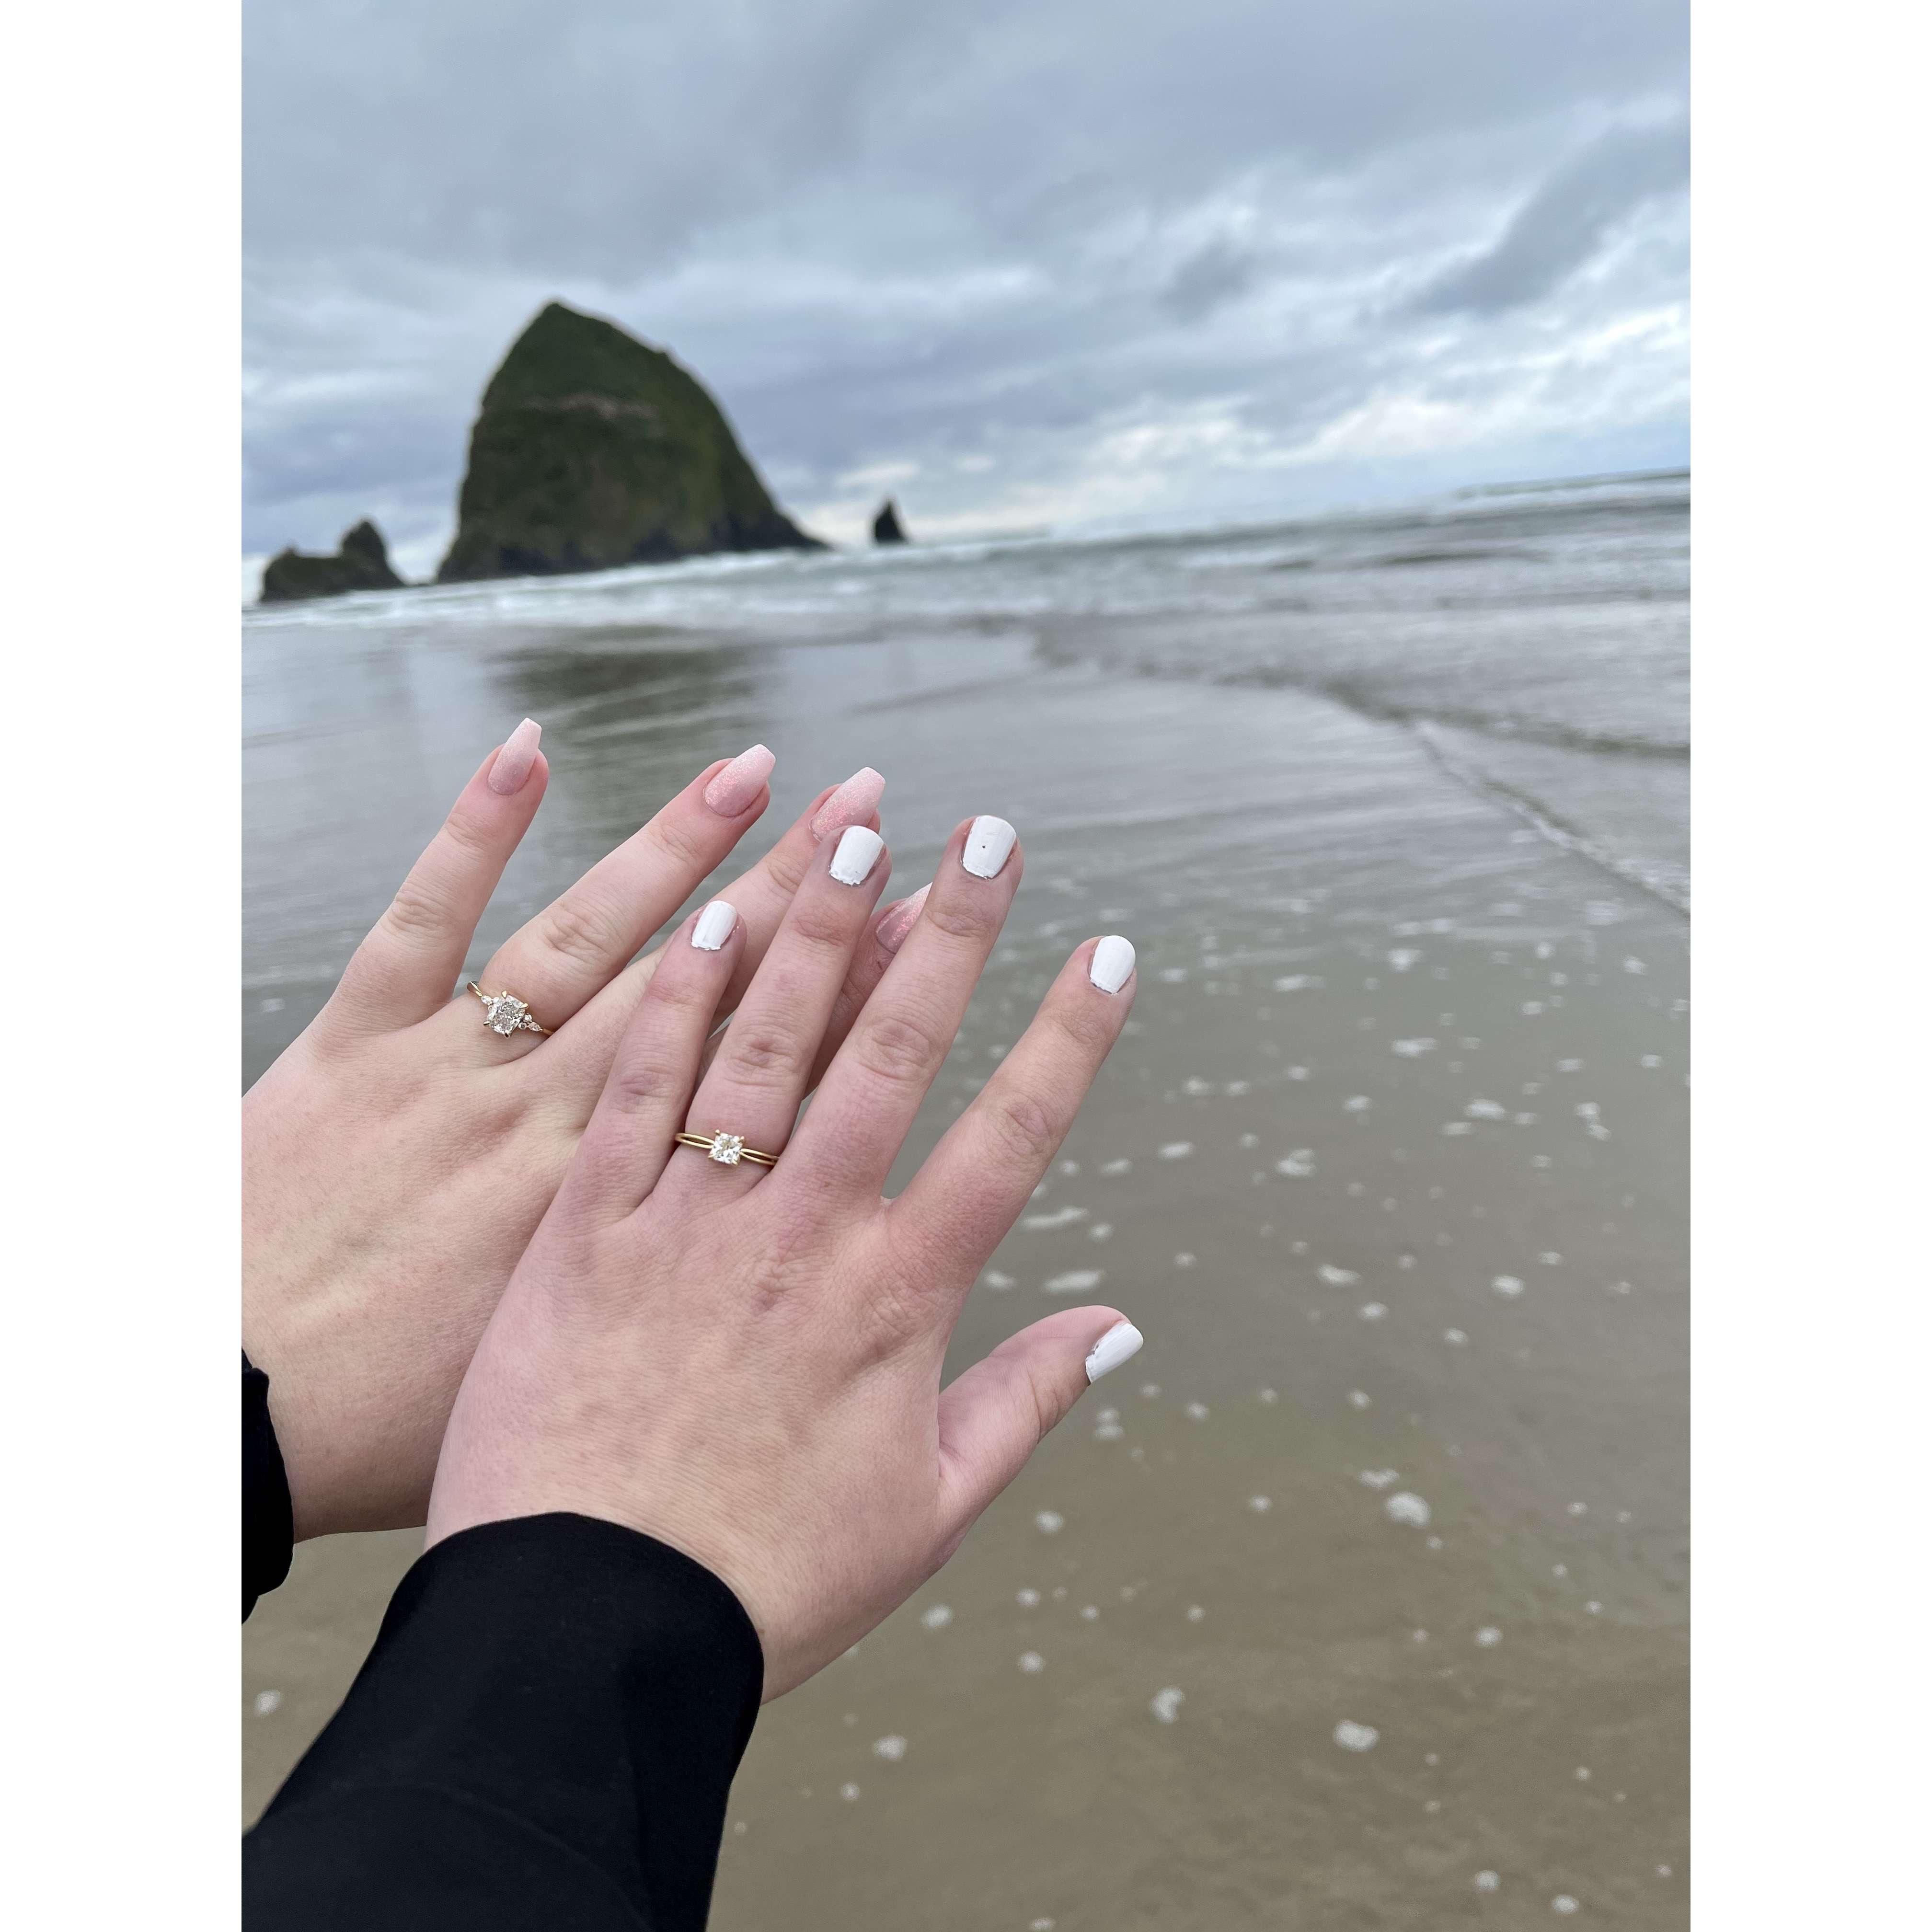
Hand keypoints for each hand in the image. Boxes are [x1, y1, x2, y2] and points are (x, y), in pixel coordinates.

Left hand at [428, 811, 1142, 1697]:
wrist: (584, 1634)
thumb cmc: (764, 1585)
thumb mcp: (926, 1514)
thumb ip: (1023, 1406)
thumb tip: (1119, 1325)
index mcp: (896, 1302)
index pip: (1011, 1137)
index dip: (1068, 1036)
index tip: (1111, 951)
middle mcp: (803, 1236)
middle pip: (894, 1055)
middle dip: (951, 935)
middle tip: (990, 833)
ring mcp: (691, 1221)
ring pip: (769, 1045)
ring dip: (821, 930)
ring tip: (861, 831)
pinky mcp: (584, 1228)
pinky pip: (637, 1089)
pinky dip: (679, 999)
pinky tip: (715, 916)